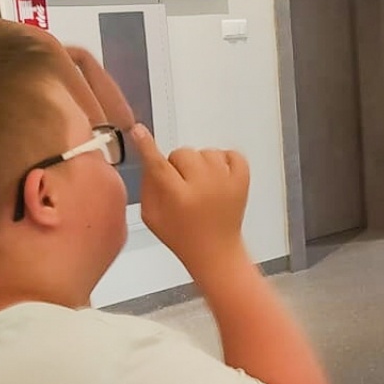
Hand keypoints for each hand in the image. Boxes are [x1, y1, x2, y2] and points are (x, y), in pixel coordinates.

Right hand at [129, 124, 250, 277]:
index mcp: (179, 198)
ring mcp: (226, 182)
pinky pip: (231, 153)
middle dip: (177, 165)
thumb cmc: (182, 236)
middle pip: (182, 153)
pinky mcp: (243, 181)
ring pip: (206, 152)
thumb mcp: (152, 217)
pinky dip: (224, 160)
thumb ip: (147, 185)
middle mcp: (204, 187)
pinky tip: (217, 177)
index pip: (159, 164)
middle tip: (181, 185)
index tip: (139, 131)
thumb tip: (148, 158)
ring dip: (200, 163)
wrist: (216, 252)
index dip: (146, 146)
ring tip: (200, 184)